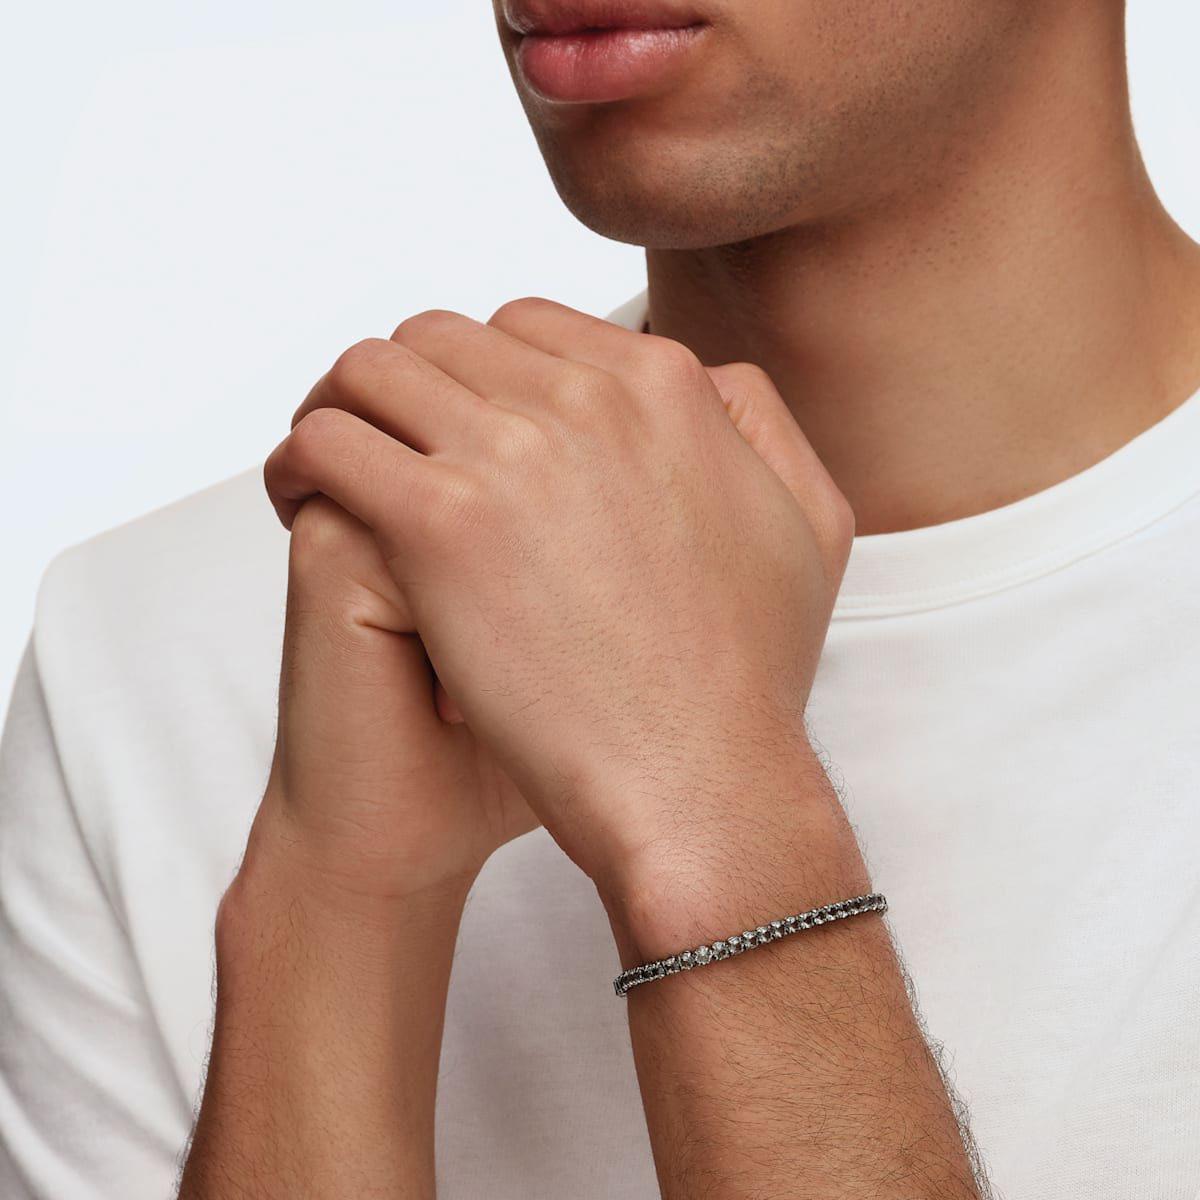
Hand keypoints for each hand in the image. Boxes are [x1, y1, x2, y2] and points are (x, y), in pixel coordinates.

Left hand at [263, 298, 853, 890]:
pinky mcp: (444, 523)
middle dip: (408, 387)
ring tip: (331, 476)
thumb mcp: (807, 524)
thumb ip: (758, 423)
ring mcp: (512, 454)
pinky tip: (304, 507)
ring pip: (373, 371)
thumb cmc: (749, 678)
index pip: (527, 330)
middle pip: (444, 341)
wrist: (703, 783)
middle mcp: (587, 397)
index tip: (455, 432)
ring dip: (342, 409)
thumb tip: (702, 373)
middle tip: (384, 451)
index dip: (480, 378)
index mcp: (664, 385)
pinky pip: (328, 442)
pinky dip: (299, 461)